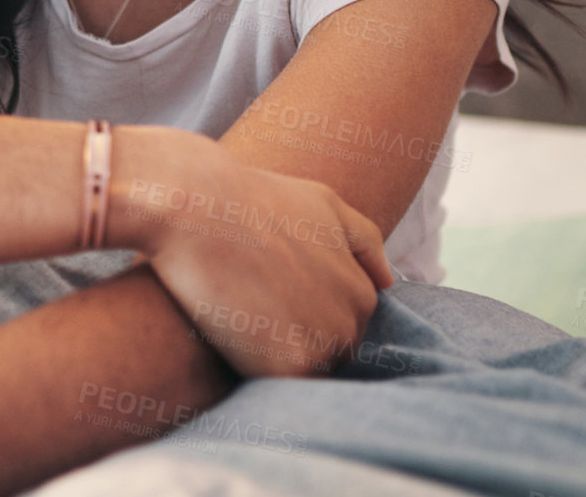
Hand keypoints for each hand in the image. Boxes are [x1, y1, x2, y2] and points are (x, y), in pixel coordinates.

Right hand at [118, 129, 393, 377]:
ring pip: (303, 374)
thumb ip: (362, 241)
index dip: (296, 316)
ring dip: (273, 358)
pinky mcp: (291, 364)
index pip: (337, 330)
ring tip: (236, 317)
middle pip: (323, 356)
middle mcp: (353, 321)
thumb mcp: (320, 203)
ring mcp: (325, 343)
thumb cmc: (251, 198)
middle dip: (290, 339)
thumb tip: (388, 281)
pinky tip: (229, 339)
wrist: (197, 204)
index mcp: (362, 293)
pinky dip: (254, 372)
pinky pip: (279, 389)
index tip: (262, 293)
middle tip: (245, 303)